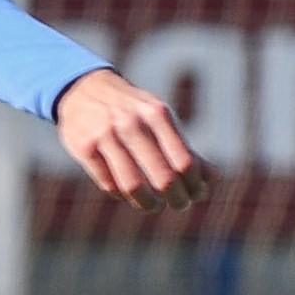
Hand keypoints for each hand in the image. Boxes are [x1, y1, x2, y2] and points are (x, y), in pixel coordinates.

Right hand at [54, 70, 209, 211]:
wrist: (83, 89)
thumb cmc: (131, 110)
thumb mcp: (158, 117)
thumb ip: (183, 147)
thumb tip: (212, 178)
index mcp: (156, 113)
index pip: (185, 161)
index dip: (194, 184)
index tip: (196, 194)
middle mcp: (131, 122)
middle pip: (163, 177)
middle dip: (177, 199)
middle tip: (179, 205)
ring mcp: (105, 135)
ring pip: (132, 186)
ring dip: (148, 204)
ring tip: (154, 205)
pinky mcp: (84, 147)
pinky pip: (109, 184)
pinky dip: (121, 194)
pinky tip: (126, 193)